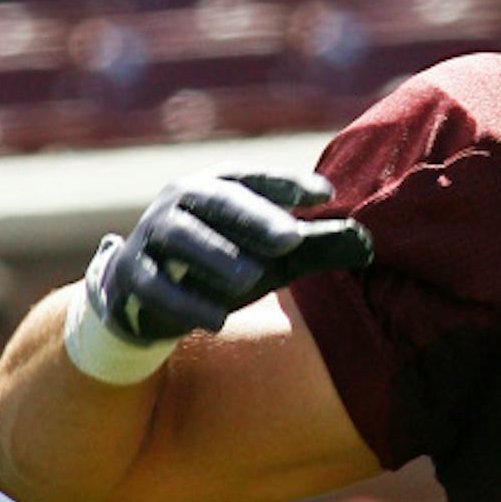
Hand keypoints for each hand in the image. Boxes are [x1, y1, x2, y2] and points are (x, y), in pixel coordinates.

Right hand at [89, 171, 371, 343]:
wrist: (146, 297)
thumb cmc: (225, 263)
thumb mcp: (274, 256)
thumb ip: (317, 245)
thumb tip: (368, 242)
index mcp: (218, 186)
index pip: (255, 179)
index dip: (287, 184)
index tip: (327, 194)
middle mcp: (181, 202)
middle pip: (217, 201)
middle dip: (254, 217)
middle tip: (292, 238)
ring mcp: (151, 236)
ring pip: (181, 238)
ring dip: (217, 256)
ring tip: (253, 277)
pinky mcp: (132, 276)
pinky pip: (156, 286)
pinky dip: (186, 303)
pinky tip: (219, 321)